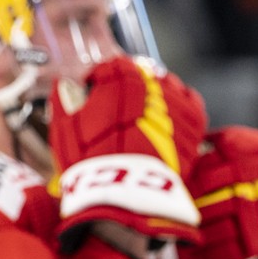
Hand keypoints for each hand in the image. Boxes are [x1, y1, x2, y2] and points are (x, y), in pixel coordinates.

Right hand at [50, 55, 203, 245]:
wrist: (126, 193)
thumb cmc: (91, 161)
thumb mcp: (66, 129)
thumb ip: (64, 100)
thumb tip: (64, 86)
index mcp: (120, 79)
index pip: (114, 65)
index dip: (102, 76)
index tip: (94, 88)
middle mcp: (151, 85)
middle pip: (142, 75)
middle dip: (130, 86)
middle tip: (120, 105)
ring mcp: (175, 103)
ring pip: (169, 85)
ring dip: (157, 94)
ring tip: (145, 113)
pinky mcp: (194, 123)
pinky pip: (192, 101)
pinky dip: (181, 104)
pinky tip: (169, 116)